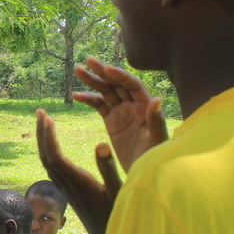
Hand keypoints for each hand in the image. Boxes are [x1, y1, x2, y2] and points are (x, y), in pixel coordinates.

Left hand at [36, 109, 122, 233]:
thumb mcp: (119, 190)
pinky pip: (52, 167)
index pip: (55, 156)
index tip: (47, 117)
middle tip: (39, 111)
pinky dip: (50, 150)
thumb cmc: (117, 216)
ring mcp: (65, 188)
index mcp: (78, 182)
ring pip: (47, 161)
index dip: (49, 136)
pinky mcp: (67, 190)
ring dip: (43, 140)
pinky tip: (52, 143)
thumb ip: (108, 168)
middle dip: (41, 133)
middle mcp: (67, 184)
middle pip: (46, 155)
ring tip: (43, 121)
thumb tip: (100, 144)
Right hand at [73, 57, 167, 171]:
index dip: (120, 76)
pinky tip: (76, 95)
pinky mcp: (112, 121)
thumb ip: (156, 121)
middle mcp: (134, 105)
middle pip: (117, 83)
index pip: (133, 85)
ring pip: (106, 91)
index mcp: (146, 107)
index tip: (106, 69)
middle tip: (88, 61)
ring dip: (93, 81)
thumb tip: (157, 99)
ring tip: (78, 70)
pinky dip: (88, 99)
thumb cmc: (155, 158)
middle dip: (103, 72)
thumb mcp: (156, 141)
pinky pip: (99, 105)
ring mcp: (122, 112)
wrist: (143, 172)